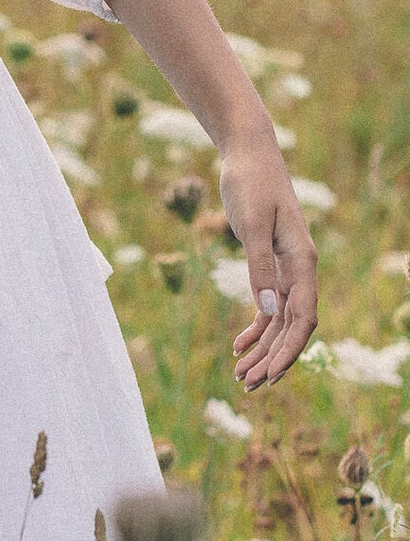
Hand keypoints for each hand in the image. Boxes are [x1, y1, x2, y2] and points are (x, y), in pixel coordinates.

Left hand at [221, 128, 318, 389]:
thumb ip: (259, 267)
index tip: (269, 375)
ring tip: (241, 376)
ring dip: (262, 349)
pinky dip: (255, 327)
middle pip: (292, 327)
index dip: (288, 350)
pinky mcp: (269, 263)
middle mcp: (299, 270)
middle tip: (247, 385)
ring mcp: (285, 268)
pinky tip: (237, 346)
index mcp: (302, 263)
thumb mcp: (252, 224)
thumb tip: (266, 310)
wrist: (248, 154)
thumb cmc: (251, 184)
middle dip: (272, 358)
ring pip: (279, 321)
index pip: (302, 318)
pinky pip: (268, 306)